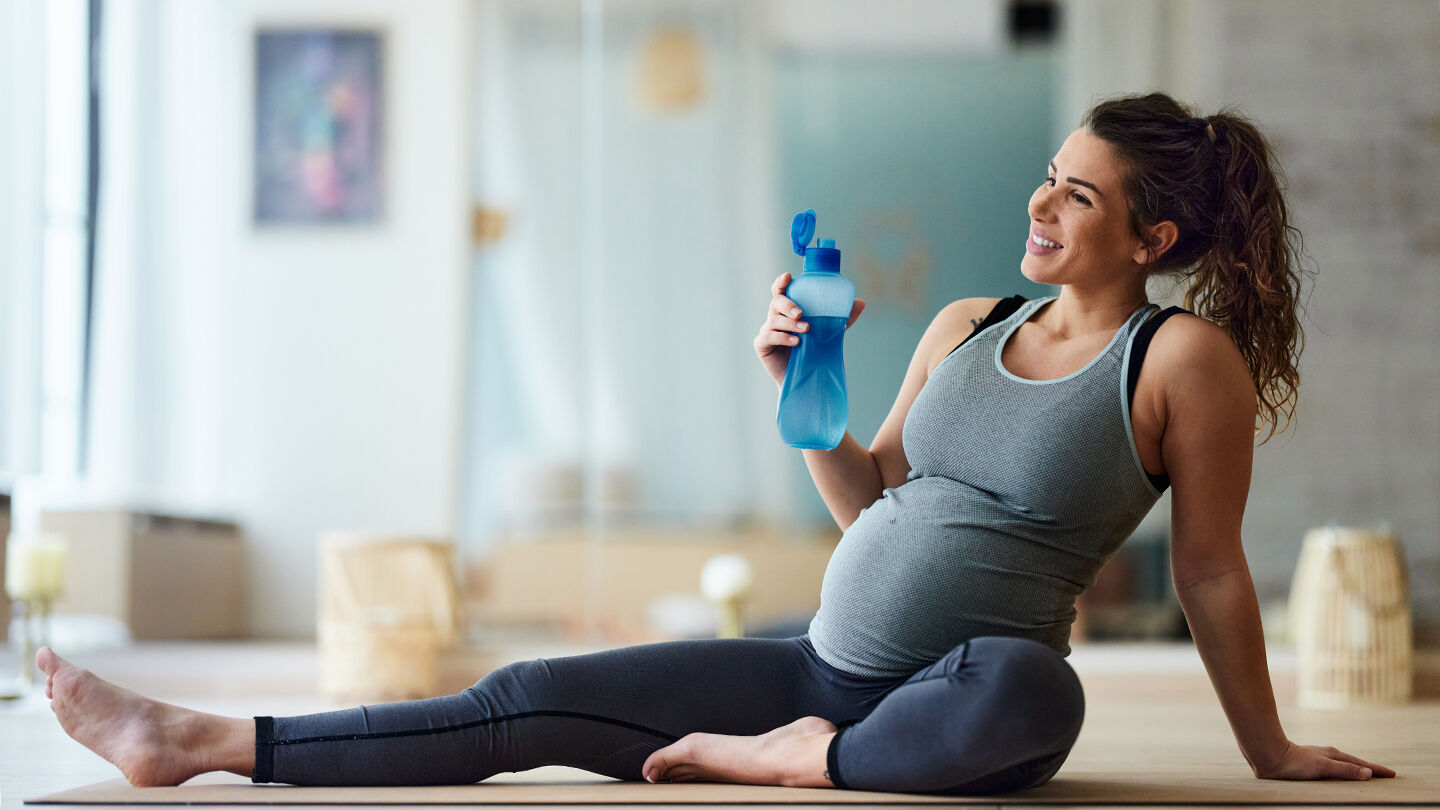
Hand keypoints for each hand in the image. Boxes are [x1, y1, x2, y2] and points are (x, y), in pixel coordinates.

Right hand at [754, 272, 865, 386]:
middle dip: (788, 304)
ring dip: (790, 323)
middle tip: (801, 313)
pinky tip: (796, 342)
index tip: (788, 276)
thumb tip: (861, 302)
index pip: (781, 291)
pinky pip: (769, 336)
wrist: (803, 377)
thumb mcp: (829, 332)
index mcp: (787, 310)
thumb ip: (842, 318)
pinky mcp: (762, 344)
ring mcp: (767, 330)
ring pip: (774, 320)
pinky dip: (783, 337)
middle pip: (776, 302)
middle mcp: (775, 316)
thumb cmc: (812, 350)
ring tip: (806, 330)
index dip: (781, 282)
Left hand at [1252, 740, 1395, 780]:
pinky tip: (1336, 775)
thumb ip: (1344, 771)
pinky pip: (1332, 768)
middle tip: (1385, 774)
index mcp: (1334, 755)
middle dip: (1370, 769)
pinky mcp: (1308, 763)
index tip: (1393, 774)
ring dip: (1356, 769)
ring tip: (1365, 775)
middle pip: (1354, 763)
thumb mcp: (1322, 768)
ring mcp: (1318, 758)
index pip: (1361, 765)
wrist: (1269, 755)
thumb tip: (1368, 774)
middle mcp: (1328, 755)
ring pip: (1342, 764)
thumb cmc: (1294, 763)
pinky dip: (1341, 771)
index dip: (1377, 770)